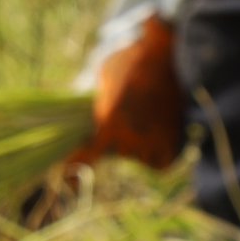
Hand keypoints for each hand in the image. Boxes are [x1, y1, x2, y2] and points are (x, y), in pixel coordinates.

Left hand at [66, 13, 185, 169]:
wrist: (169, 56)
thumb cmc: (131, 61)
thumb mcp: (104, 77)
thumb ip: (99, 102)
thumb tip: (95, 117)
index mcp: (108, 123)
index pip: (87, 155)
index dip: (74, 169)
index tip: (67, 184)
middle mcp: (129, 139)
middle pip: (116, 152)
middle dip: (118, 139)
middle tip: (129, 115)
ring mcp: (152, 143)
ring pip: (138, 156)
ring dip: (140, 143)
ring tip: (147, 116)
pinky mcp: (172, 144)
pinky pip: (158, 162)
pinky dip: (159, 152)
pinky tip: (159, 132)